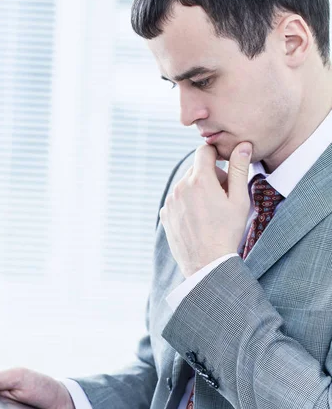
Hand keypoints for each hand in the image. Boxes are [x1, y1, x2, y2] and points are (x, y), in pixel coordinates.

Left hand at [160, 142, 251, 277]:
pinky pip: (177, 200)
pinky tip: (199, 220)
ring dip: (198, 190)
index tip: (225, 167)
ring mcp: (170, 201)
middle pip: (196, 169)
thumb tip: (242, 145)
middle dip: (210, 176)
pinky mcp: (165, 214)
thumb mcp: (239, 200)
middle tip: (223, 197)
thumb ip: (239, 169)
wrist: (207, 263)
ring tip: (211, 212)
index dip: (217, 155)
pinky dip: (187, 204)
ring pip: (186, 185)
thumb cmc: (227, 232)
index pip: (204, 151)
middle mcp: (180, 186)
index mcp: (200, 179)